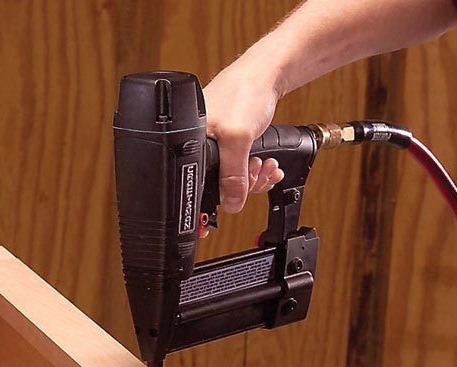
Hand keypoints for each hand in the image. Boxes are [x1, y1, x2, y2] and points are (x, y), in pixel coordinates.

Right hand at [203, 55, 285, 214]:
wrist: (266, 73)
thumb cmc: (244, 92)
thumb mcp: (237, 138)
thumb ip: (233, 175)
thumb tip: (231, 204)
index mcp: (190, 145)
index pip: (201, 186)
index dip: (224, 192)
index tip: (242, 188)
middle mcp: (201, 148)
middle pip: (220, 186)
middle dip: (245, 183)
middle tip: (256, 168)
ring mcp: (217, 147)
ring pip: (234, 179)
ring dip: (255, 178)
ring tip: (265, 165)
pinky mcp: (231, 144)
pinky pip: (242, 168)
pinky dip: (257, 171)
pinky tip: (267, 164)